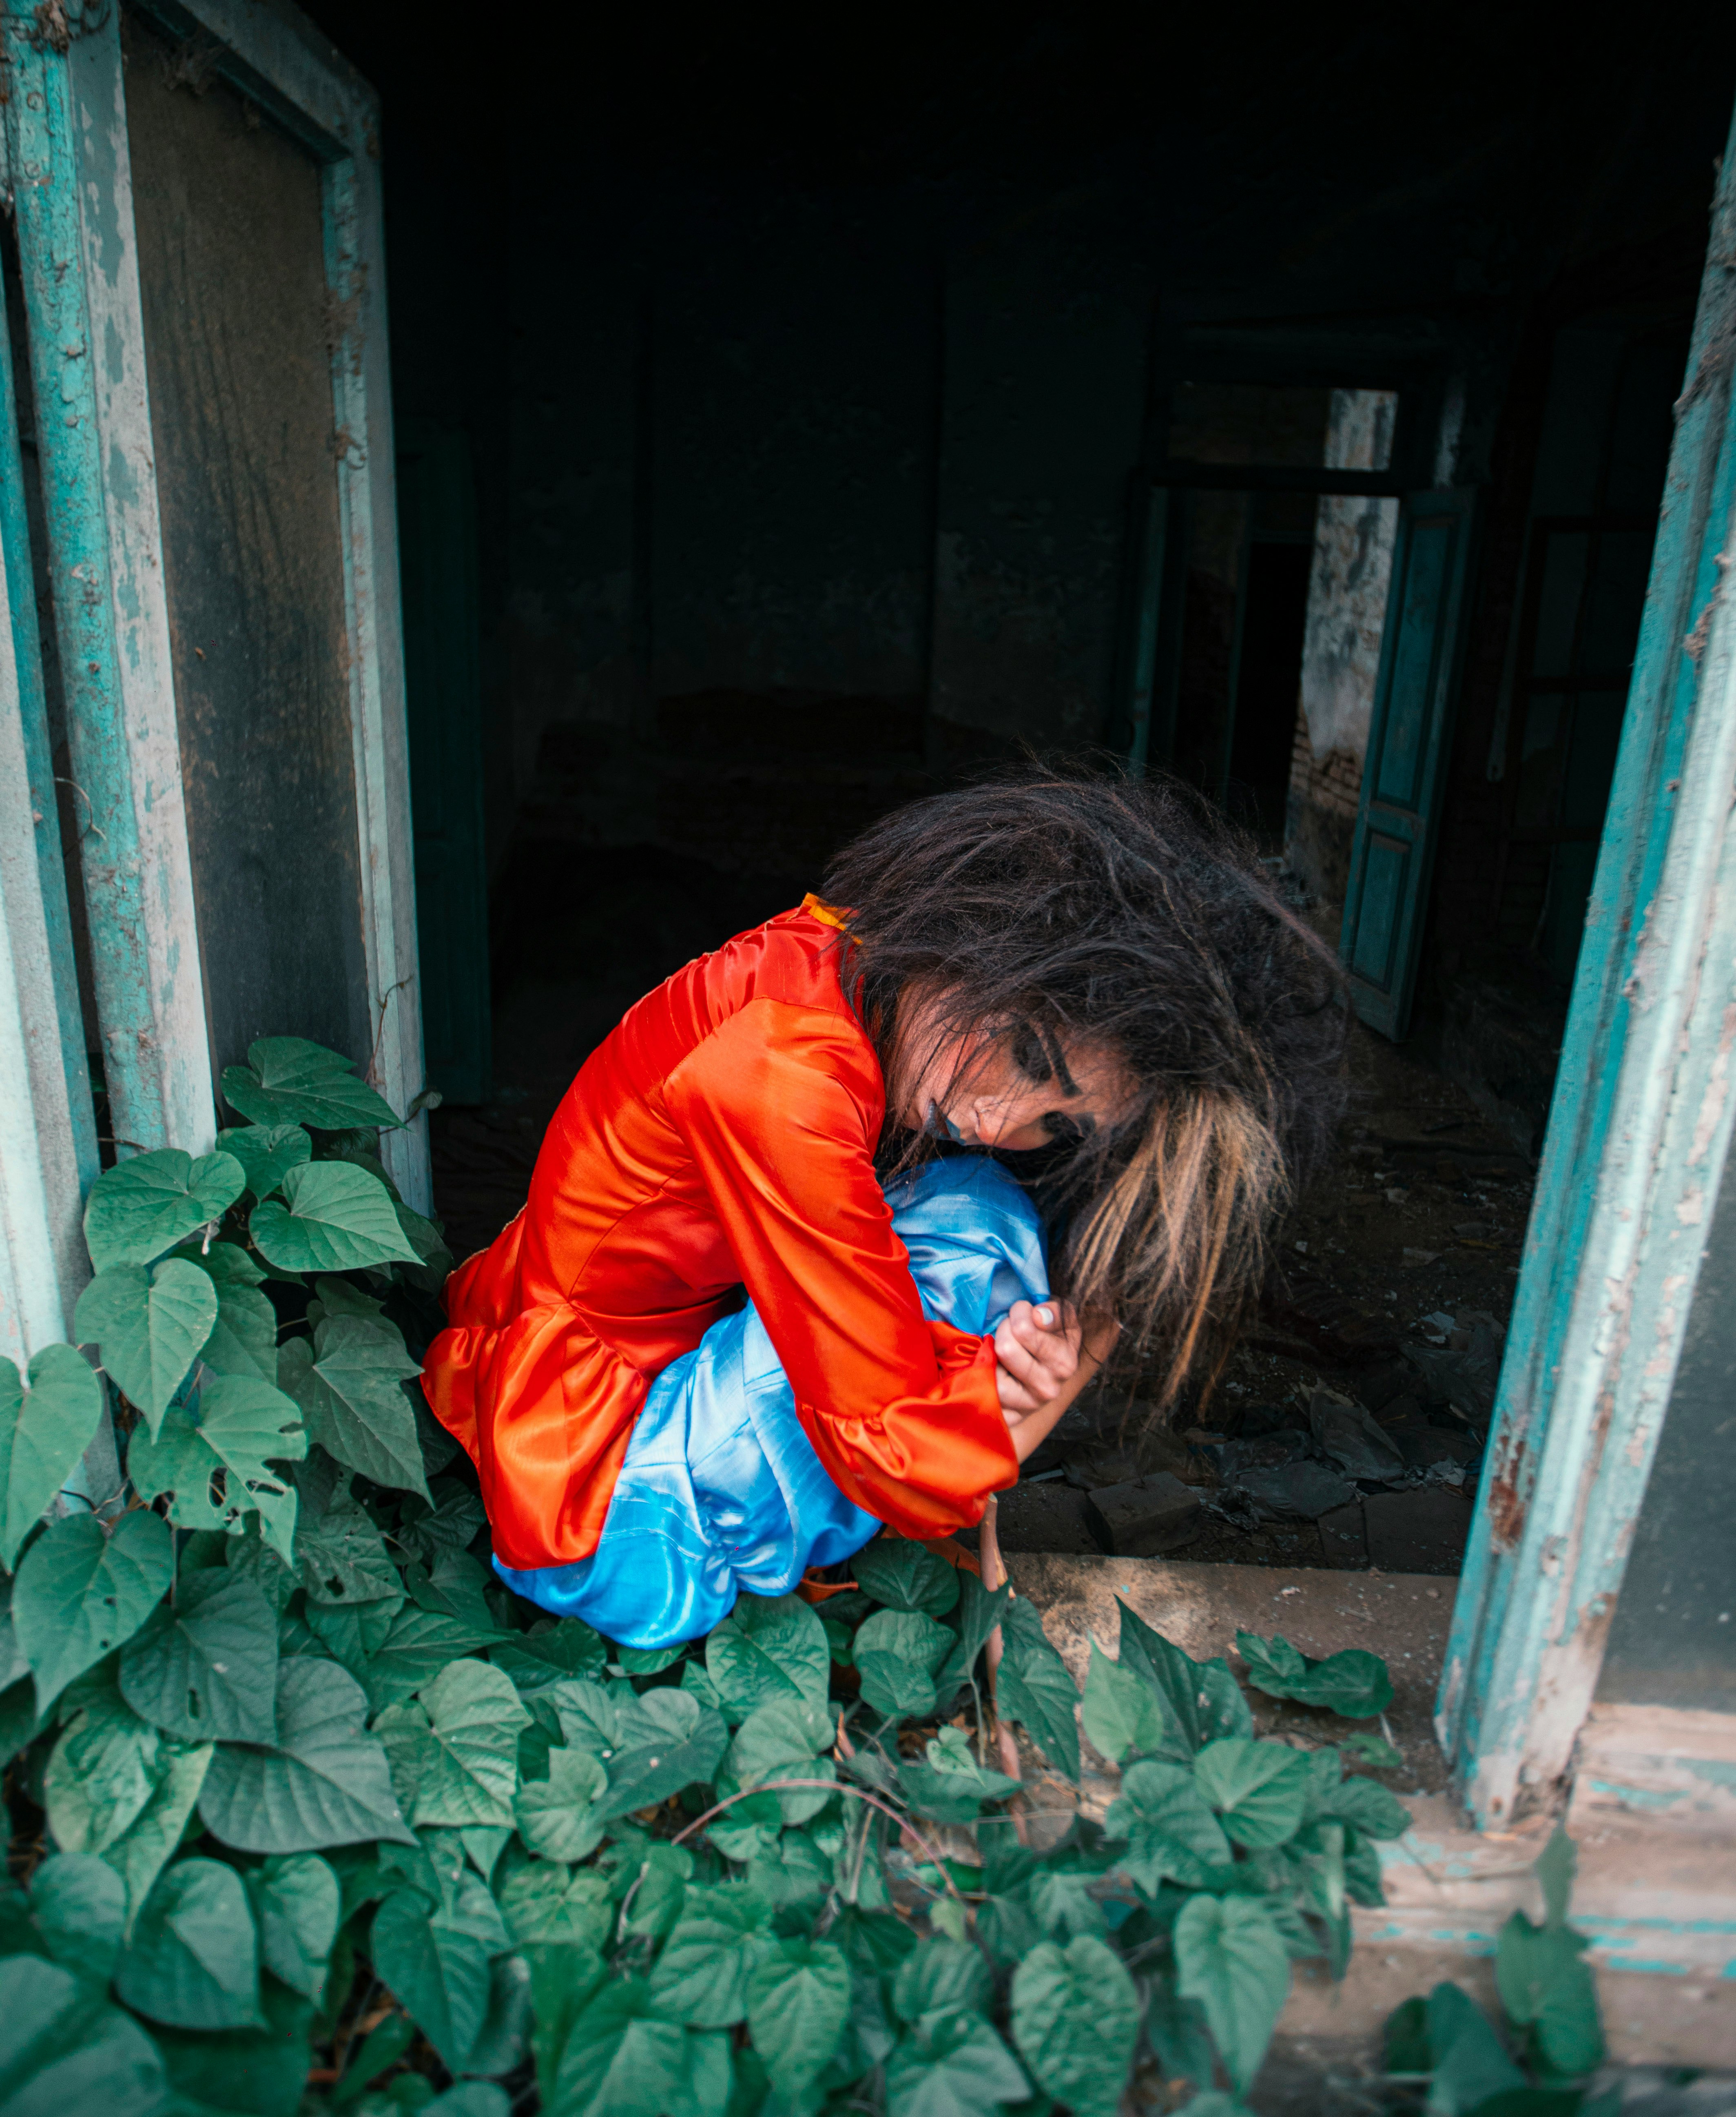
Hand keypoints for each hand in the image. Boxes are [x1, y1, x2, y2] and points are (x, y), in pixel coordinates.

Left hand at [994, 1299, 1081, 1418]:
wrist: (1046, 1369)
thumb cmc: (1050, 1336)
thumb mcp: (1059, 1317)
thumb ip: (1053, 1312)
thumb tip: (1038, 1315)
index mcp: (1065, 1363)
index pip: (1023, 1330)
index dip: (1018, 1314)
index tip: (1023, 1313)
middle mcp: (1048, 1389)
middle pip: (1005, 1349)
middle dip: (1003, 1332)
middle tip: (1009, 1331)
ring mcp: (1027, 1406)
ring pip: (992, 1374)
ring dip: (991, 1357)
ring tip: (1000, 1351)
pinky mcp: (1008, 1417)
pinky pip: (984, 1396)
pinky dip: (983, 1381)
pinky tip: (993, 1371)